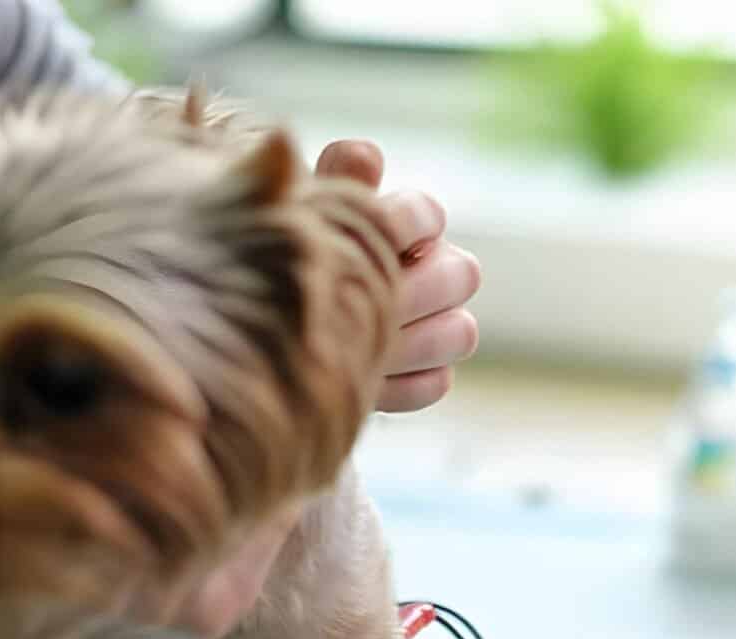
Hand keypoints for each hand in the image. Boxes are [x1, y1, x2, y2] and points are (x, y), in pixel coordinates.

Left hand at [316, 141, 479, 412]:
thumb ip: (333, 184)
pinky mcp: (425, 378)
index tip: (373, 240)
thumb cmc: (291, 262)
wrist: (273, 334)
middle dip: (417, 289)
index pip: (428, 215)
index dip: (405, 225)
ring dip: (415, 340)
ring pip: (460, 332)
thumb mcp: (303, 219)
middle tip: (373, 304)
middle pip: (462, 274)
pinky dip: (403, 385)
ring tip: (366, 347)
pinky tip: (364, 381)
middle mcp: (434, 272)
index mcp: (407, 224)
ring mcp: (436, 328)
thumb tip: (364, 156)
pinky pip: (436, 383)